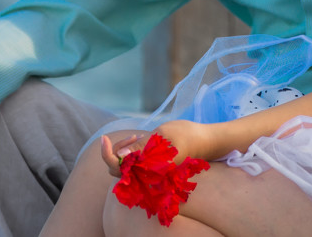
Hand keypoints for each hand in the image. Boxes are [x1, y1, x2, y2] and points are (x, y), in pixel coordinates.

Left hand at [100, 120, 217, 176]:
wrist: (207, 142)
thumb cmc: (187, 135)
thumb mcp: (162, 134)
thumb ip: (141, 146)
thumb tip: (120, 155)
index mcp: (150, 168)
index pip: (118, 167)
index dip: (107, 153)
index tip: (104, 138)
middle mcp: (149, 175)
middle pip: (118, 170)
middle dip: (117, 151)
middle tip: (132, 136)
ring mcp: (151, 174)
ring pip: (125, 169)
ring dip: (125, 153)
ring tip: (136, 137)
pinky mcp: (153, 170)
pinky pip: (134, 166)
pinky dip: (132, 154)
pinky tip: (140, 141)